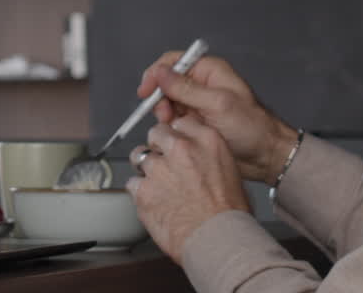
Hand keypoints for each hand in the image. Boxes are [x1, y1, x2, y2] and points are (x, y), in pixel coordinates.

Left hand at [126, 116, 249, 264]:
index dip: (176, 134)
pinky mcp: (143, 190)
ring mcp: (158, 168)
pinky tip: (154, 201)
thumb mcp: (230, 171)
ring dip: (147, 170)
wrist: (218, 240)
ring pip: (140, 157)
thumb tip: (197, 156)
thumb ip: (207, 155)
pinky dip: (140, 192)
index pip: (180, 122)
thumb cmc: (229, 213)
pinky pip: (132, 184)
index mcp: (206, 141)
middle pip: (156, 133)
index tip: (176, 144)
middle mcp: (180, 149)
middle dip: (158, 147)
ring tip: (160, 186)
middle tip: (165, 164)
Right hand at [138, 52, 295, 181]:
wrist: (264, 155)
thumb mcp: (217, 105)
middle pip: (167, 82)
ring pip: (168, 101)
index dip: (156, 74)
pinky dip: (171, 124)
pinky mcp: (196, 119)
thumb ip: (187, 89)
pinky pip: (174, 117)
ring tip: (174, 125)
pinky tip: (178, 132)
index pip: (174, 62)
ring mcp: (198, 102)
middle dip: (160, 97)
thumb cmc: (251, 128)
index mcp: (210, 71)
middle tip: (164, 115)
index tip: (146, 91)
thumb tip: (161, 73)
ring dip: (165, 112)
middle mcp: (202, 83)